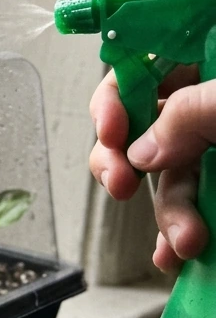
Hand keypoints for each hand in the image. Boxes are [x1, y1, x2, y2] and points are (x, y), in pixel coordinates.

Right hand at [90, 65, 214, 270]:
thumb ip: (193, 112)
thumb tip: (142, 153)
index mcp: (203, 63)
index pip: (137, 68)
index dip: (113, 99)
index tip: (111, 131)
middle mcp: (202, 107)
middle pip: (137, 128)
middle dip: (120, 164)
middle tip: (119, 186)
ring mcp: (213, 147)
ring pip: (165, 178)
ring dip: (166, 213)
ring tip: (185, 241)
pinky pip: (190, 206)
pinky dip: (177, 233)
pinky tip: (176, 254)